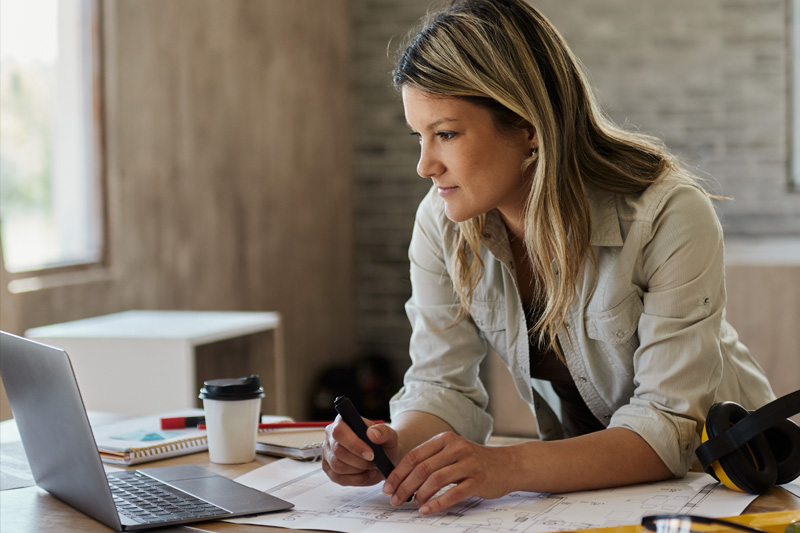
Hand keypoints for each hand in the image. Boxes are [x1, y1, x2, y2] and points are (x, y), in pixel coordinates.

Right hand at [322, 415, 400, 486]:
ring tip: (371, 467)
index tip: (371, 454)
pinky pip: (339, 478)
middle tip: (374, 462)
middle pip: (338, 451)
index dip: (353, 444)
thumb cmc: (384, 443)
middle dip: (359, 461)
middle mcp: (331, 436)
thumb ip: (383, 432)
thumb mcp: (389, 436)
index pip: (339, 431)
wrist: (384, 456)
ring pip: (338, 466)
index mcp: (342, 421)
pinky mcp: (329, 469)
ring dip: (358, 470)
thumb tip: (371, 433)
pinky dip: (356, 479)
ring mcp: (328, 453)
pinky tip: (367, 474)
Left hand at [382, 432, 513, 514]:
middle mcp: (455, 448)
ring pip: (435, 480)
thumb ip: (431, 460)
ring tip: (413, 504)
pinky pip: (453, 493)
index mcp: (444, 440)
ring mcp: (468, 464)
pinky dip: (437, 503)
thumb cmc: (474, 461)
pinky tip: (427, 510)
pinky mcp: (478, 480)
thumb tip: (402, 478)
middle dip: (405, 486)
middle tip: (395, 500)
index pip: (414, 456)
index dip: (398, 473)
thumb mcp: (452, 452)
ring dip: (419, 495)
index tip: (388, 487)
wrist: (507, 464)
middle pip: (422, 469)